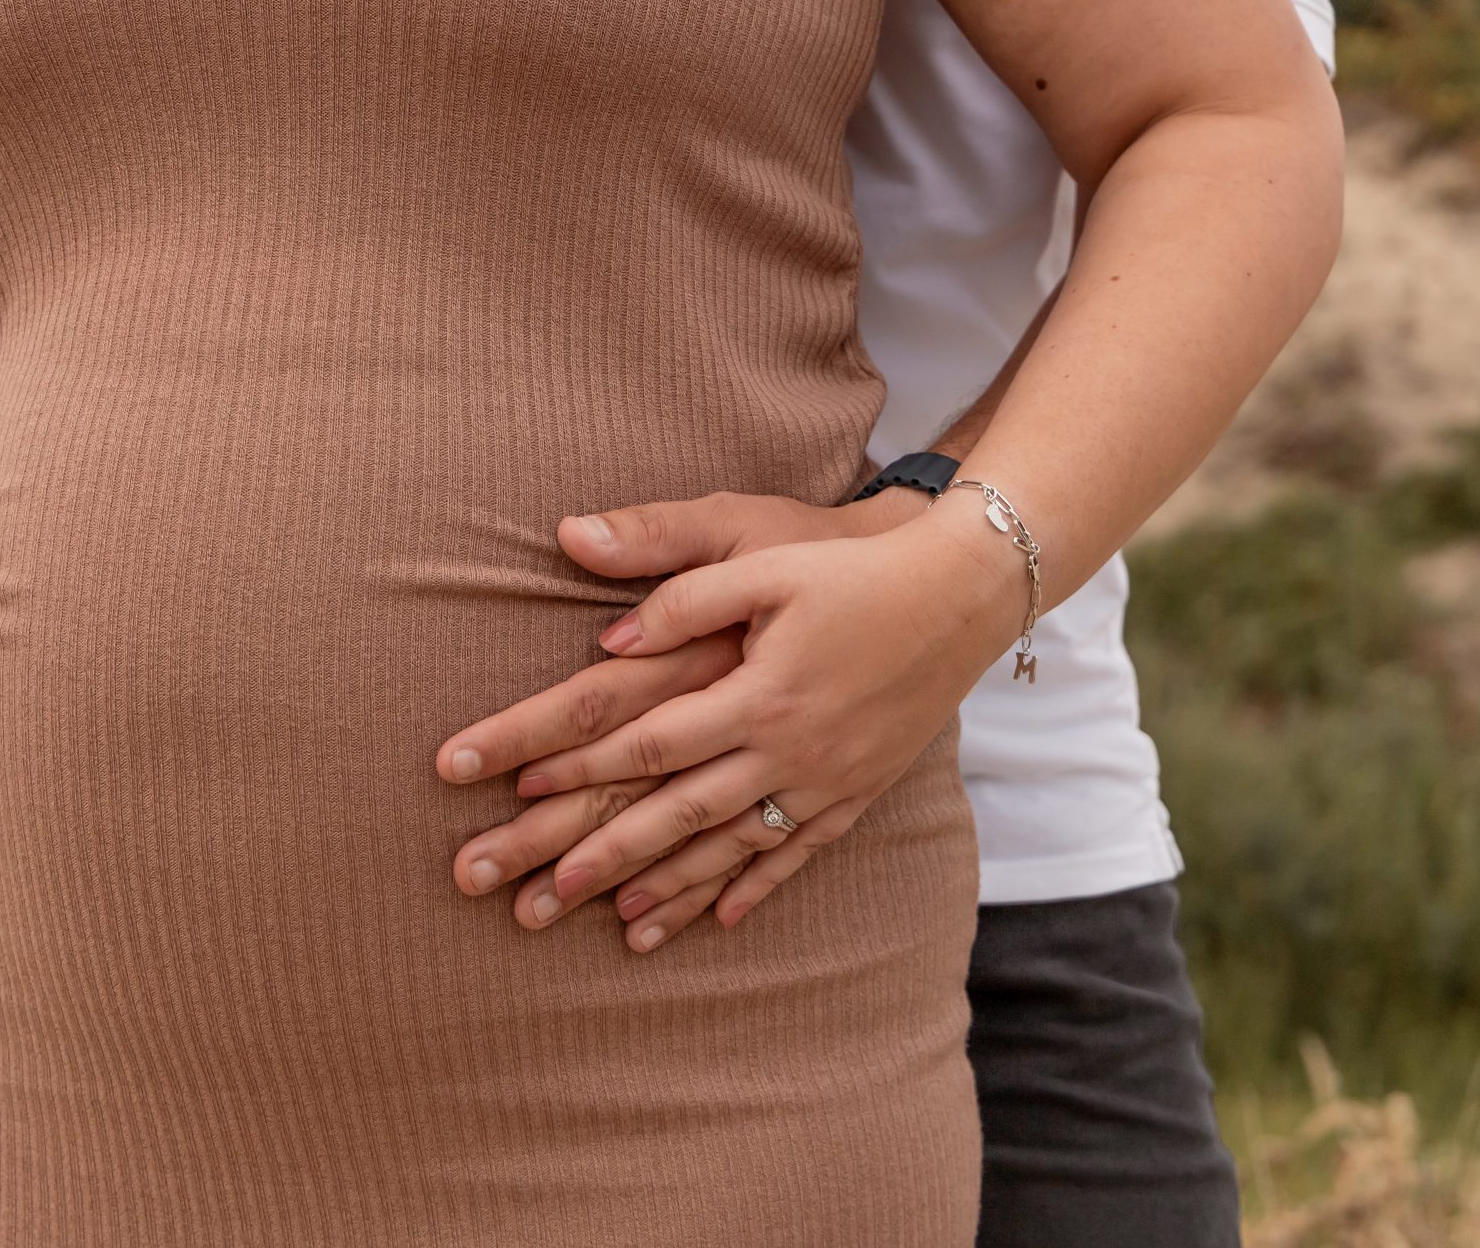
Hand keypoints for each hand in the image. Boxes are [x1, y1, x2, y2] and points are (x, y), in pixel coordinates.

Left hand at [439, 487, 1020, 947]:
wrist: (962, 594)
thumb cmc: (850, 568)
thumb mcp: (762, 555)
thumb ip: (681, 591)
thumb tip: (607, 633)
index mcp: (756, 693)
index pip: (647, 742)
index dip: (579, 768)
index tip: (518, 792)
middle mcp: (788, 751)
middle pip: (677, 814)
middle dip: (603, 855)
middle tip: (540, 897)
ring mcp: (826, 781)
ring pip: (732, 849)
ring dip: (670, 889)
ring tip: (614, 925)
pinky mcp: (857, 792)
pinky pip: (796, 854)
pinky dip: (753, 890)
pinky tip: (717, 921)